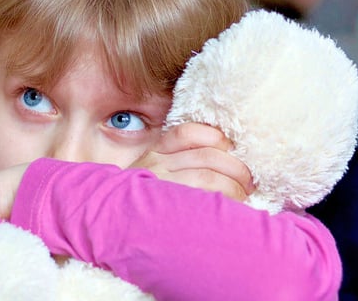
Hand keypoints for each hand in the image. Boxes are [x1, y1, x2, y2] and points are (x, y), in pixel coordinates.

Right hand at [130, 123, 254, 201]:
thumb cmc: (135, 200)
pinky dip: (221, 201)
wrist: (109, 224)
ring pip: (207, 177)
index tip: (229, 148)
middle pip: (206, 156)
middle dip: (235, 167)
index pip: (186, 134)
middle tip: (248, 181)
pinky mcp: (165, 208)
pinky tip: (229, 208)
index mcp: (154, 152)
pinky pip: (201, 201)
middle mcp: (156, 165)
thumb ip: (172, 161)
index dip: (214, 137)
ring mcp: (160, 186)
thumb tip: (220, 155)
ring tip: (243, 196)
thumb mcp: (147, 171)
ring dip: (233, 186)